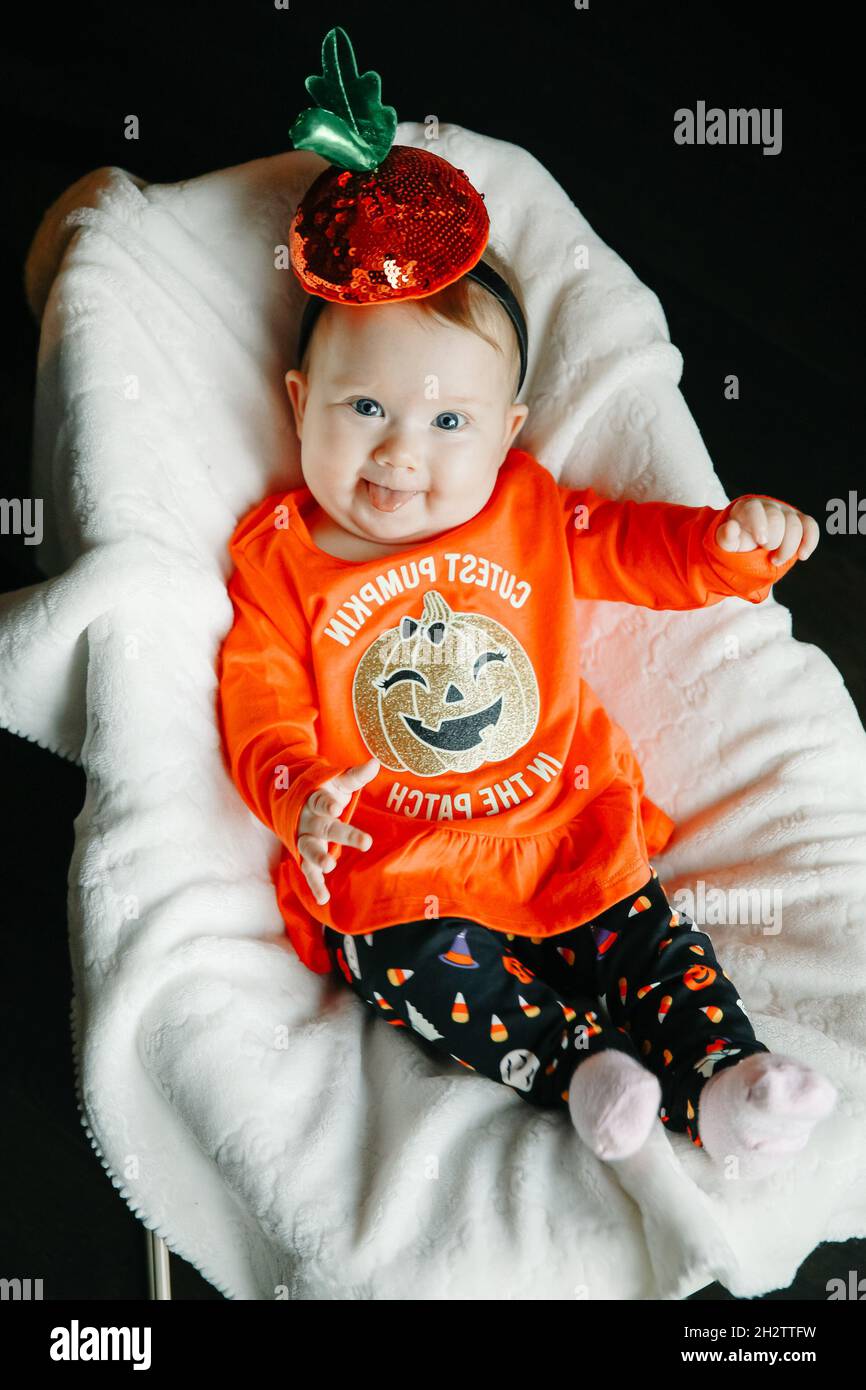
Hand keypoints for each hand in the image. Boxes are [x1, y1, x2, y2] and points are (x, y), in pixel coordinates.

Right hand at [296, 756, 379, 905]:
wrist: (293, 803)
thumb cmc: (324, 791)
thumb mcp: (337, 782)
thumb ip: (355, 776)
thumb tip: (375, 762)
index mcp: (315, 800)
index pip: (321, 801)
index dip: (328, 803)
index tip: (337, 807)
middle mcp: (308, 821)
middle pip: (324, 827)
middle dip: (343, 834)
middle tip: (365, 842)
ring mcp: (305, 839)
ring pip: (310, 849)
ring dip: (319, 858)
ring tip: (330, 866)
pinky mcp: (304, 856)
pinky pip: (308, 871)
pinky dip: (315, 885)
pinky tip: (323, 900)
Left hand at [715, 496, 819, 565]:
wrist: (752, 546)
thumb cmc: (738, 542)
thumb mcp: (727, 543)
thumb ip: (726, 537)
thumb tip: (731, 526)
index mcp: (747, 508)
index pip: (754, 509)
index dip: (759, 524)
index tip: (760, 541)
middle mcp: (768, 506)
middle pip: (777, 519)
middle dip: (773, 541)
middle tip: (765, 553)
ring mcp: (786, 512)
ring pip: (795, 525)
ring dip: (789, 547)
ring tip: (776, 560)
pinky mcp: (800, 521)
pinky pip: (810, 526)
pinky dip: (809, 541)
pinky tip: (802, 556)